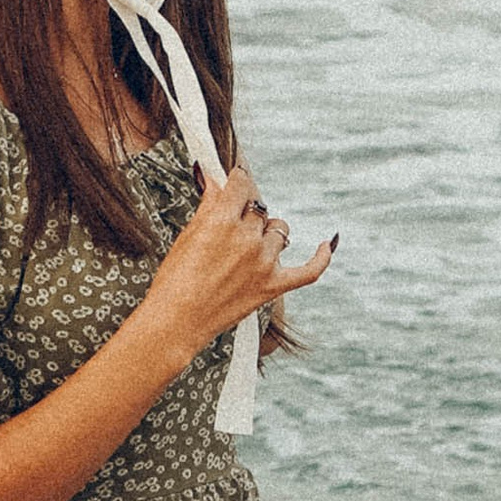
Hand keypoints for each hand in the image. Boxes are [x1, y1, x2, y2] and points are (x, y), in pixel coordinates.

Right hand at [146, 157, 335, 363]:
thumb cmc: (174, 279)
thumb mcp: (188, 235)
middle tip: (229, 227)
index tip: (235, 183)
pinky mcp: (273, 286)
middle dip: (245, 212)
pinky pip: (310, 270)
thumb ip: (209, 204)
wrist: (176, 322)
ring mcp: (264, 263)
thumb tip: (215, 177)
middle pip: (258, 208)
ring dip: (266, 234)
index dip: (237, 181)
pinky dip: (322, 257)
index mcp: (222, 220)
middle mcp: (248, 239)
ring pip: (279, 231)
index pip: (242, 183)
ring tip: (246, 248)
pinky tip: (325, 243)